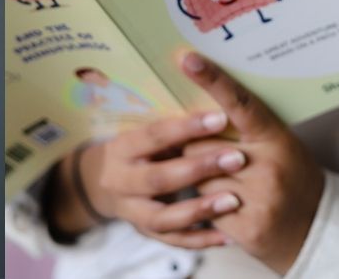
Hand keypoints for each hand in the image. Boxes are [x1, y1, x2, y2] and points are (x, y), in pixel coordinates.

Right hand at [78, 111, 249, 248]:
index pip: (153, 136)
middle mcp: (120, 181)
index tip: (220, 117)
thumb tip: (212, 97)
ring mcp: (131, 211)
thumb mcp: (143, 134)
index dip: (185, 128)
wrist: (102, 184)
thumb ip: (171, 129)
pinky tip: (227, 236)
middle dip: (199, 169)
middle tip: (237, 159)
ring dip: (200, 209)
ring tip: (233, 201)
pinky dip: (200, 239)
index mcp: (121, 148)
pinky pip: (173, 240)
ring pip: (163, 217)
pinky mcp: (144, 232)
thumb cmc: (137, 151)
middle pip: (158, 178)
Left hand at [176, 51, 324, 273]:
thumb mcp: (278, 143)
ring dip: (198, 178)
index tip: (188, 59)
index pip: (240, 104)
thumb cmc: (290, 176)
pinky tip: (223, 205)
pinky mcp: (247, 228)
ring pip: (198, 176)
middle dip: (194, 148)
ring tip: (222, 182)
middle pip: (201, 144)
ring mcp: (259, 199)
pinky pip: (204, 207)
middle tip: (204, 152)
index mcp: (275, 138)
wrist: (316, 229)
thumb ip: (244, 128)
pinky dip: (205, 204)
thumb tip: (200, 101)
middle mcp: (269, 166)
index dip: (213, 80)